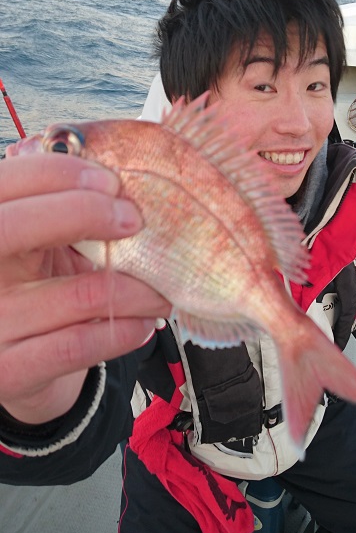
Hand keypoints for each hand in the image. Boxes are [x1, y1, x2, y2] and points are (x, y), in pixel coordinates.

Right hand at [0, 151, 170, 423]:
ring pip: (76, 295)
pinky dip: (122, 332)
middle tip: (133, 221)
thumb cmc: (36, 286)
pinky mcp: (9, 370)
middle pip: (13, 227)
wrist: (15, 363)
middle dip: (84, 213)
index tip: (111, 182)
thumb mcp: (38, 242)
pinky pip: (77, 345)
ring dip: (138, 290)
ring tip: (162, 290)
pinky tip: (143, 324)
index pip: (6, 184)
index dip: (58, 174)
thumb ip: (58, 206)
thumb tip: (106, 162)